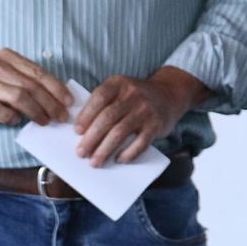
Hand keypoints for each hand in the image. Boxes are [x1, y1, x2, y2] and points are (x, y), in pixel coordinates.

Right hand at [0, 50, 71, 126]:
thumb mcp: (9, 76)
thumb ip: (29, 81)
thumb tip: (60, 98)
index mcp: (7, 56)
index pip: (38, 72)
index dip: (56, 88)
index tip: (69, 101)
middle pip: (30, 86)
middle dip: (50, 103)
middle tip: (61, 116)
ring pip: (18, 97)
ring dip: (35, 111)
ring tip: (45, 121)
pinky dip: (11, 117)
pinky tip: (16, 120)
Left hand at [74, 67, 207, 165]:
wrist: (169, 94)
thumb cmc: (135, 98)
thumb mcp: (120, 90)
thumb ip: (104, 104)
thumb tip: (81, 132)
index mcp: (119, 83)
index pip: (99, 98)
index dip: (86, 115)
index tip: (77, 132)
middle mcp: (133, 94)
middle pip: (108, 117)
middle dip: (92, 138)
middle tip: (81, 153)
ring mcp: (146, 109)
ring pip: (120, 132)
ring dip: (105, 149)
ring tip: (95, 162)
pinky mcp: (156, 124)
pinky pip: (140, 142)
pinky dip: (128, 153)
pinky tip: (119, 159)